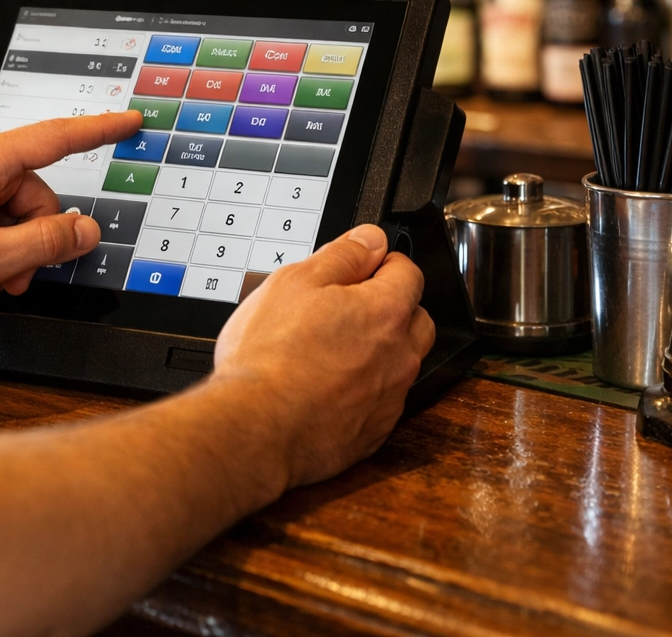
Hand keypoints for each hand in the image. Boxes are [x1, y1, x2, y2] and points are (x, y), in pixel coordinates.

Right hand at [211, 225, 431, 488]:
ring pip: (399, 363)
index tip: (360, 267)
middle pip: (415, 320)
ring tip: (330, 351)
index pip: (408, 272)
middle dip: (391, 308)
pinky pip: (380, 402)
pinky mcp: (374, 433)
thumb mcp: (295, 282)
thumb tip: (371, 239)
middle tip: (345, 309)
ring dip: (378, 352)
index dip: (381, 263)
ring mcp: (390, 399)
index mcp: (387, 312)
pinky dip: (361, 391)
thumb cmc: (270, 357)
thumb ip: (343, 255)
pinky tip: (324, 388)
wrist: (256, 429)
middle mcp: (400, 356)